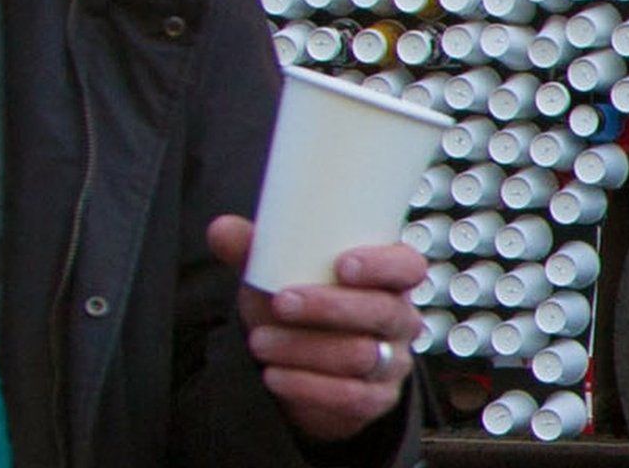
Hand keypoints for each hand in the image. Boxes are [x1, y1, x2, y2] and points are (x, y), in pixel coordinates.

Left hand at [207, 214, 423, 444]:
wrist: (296, 364)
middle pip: (383, 311)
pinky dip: (307, 386)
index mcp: (386, 278)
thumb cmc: (297, 302)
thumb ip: (252, 251)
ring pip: (361, 356)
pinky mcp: (375, 399)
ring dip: (305, 348)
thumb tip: (220, 229)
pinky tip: (274, 376)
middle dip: (330, 306)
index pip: (407, 266)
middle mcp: (398, 318)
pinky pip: (352, 397)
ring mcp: (392, 361)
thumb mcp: (275, 274)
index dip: (382, 264)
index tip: (342, 264)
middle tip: (280, 302)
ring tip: (259, 342)